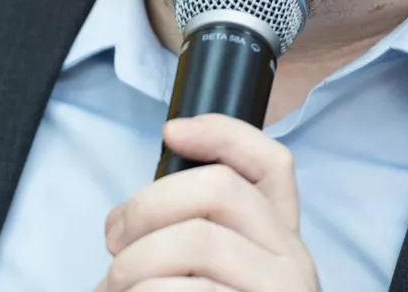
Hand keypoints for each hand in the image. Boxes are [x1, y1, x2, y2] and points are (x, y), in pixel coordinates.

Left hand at [95, 114, 319, 291]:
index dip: (223, 133)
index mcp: (280, 247)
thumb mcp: (214, 282)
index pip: (272, 166)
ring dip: (132, 267)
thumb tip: (131, 219)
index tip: (172, 130)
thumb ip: (195, 246)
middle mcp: (292, 266)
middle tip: (114, 241)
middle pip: (218, 190)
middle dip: (147, 205)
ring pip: (193, 242)